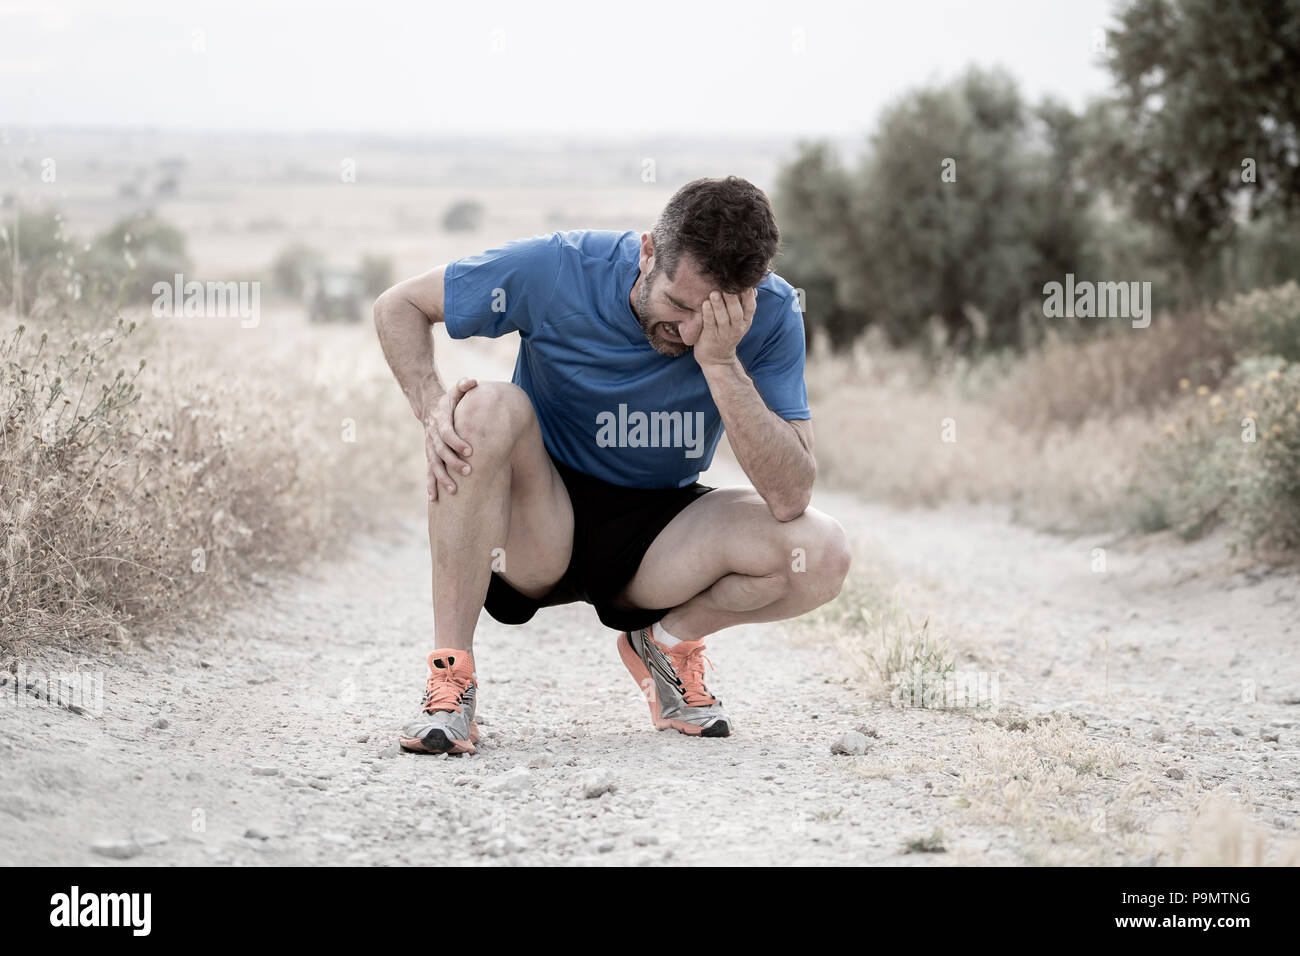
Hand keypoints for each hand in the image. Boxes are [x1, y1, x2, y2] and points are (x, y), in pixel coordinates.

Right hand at [423, 377, 476, 500]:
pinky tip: (434, 498)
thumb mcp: (455, 390)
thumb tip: (472, 381)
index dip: (457, 441)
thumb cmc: (448, 400)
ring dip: (442, 478)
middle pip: (441, 452)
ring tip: (454, 491)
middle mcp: (433, 436)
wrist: (428, 406)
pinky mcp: (430, 456)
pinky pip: (429, 471)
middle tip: (469, 471)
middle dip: (453, 463)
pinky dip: (430, 484)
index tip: (470, 450)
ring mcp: (430, 447)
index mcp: (441, 421)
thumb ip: (463, 385)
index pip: (447, 433)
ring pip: (434, 465)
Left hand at [693, 289, 755, 367]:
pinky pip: (710, 325)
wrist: (716, 358)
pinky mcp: (711, 337)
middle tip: (727, 287)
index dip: (749, 296)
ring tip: (714, 293)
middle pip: (737, 313)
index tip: (744, 283)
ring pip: (723, 319)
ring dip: (719, 305)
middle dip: (732, 299)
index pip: (751, 307)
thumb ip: (744, 304)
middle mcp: (736, 328)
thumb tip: (752, 287)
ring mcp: (723, 334)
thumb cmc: (726, 333)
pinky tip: (705, 304)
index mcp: (746, 321)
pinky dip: (708, 314)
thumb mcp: (739, 321)